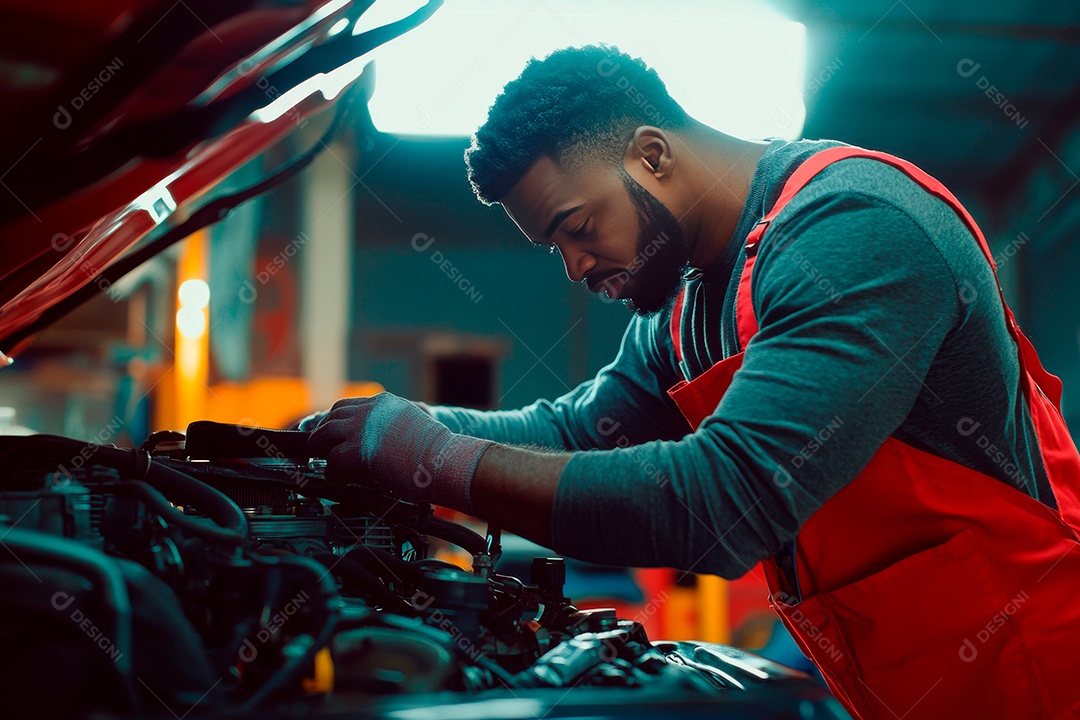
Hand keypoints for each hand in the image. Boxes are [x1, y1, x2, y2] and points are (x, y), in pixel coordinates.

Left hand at [307, 393, 490, 511]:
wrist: (445, 460)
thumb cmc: (438, 450)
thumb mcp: (414, 424)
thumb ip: (393, 427)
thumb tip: (383, 444)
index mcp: (384, 402)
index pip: (348, 406)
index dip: (336, 420)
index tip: (330, 431)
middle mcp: (370, 410)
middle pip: (332, 417)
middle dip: (323, 433)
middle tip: (319, 448)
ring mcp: (362, 428)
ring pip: (325, 435)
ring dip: (322, 451)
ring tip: (325, 464)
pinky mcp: (358, 450)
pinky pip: (333, 461)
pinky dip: (333, 473)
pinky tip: (340, 480)